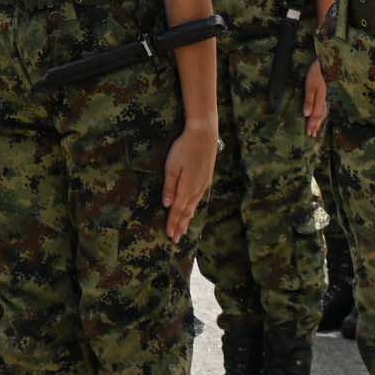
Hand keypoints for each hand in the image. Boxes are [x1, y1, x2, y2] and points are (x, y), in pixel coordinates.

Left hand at [161, 120, 218, 240]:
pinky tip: (192, 211)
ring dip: (187, 219)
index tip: (169, 236)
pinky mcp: (206, 179)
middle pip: (187, 212)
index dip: (173, 224)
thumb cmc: (184, 148)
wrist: (204, 135)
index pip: (179, 211)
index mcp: (188, 188)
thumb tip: (167, 204)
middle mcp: (197, 189)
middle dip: (180, 226)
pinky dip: (193, 208)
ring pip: (194, 206)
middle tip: (175, 239)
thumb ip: (170, 186)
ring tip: (183, 230)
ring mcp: (203, 184)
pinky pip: (198, 199)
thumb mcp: (172, 166)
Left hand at [302, 60, 327, 137]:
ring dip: (319, 121)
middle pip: (320, 115)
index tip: (309, 134)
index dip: (312, 124)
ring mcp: (327, 96)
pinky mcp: (327, 92)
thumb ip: (309, 100)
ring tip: (316, 129)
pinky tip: (322, 115)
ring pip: (323, 111)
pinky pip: (326, 106)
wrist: (328, 61)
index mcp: (320, 99)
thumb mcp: (310, 86)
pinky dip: (323, 113)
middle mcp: (325, 99)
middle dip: (316, 125)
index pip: (315, 115)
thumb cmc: (316, 73)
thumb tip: (306, 115)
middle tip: (312, 135)